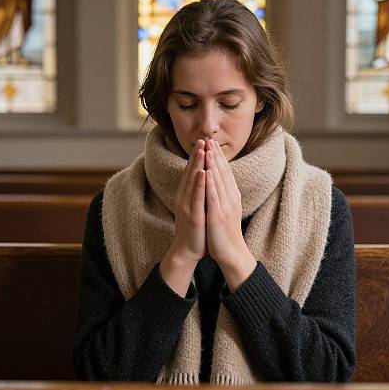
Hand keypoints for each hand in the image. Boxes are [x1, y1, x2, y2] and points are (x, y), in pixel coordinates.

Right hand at [168, 139, 206, 264]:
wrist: (187, 250)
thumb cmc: (195, 229)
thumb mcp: (196, 207)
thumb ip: (198, 193)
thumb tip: (204, 180)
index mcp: (186, 195)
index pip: (192, 172)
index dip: (197, 157)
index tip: (203, 142)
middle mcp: (184, 197)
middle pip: (191, 172)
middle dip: (197, 155)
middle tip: (202, 139)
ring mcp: (187, 206)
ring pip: (193, 181)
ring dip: (197, 164)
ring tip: (202, 149)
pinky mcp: (192, 215)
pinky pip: (197, 196)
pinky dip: (199, 183)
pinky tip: (203, 172)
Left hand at [204, 139, 246, 269]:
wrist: (231, 252)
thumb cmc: (225, 231)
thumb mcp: (225, 208)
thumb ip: (223, 194)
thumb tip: (218, 181)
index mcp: (231, 196)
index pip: (225, 172)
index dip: (219, 157)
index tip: (213, 143)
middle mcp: (230, 198)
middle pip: (223, 173)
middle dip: (216, 155)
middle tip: (210, 139)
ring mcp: (225, 206)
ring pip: (219, 181)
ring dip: (213, 164)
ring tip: (208, 149)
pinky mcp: (218, 215)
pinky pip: (213, 196)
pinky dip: (210, 183)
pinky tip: (206, 172)